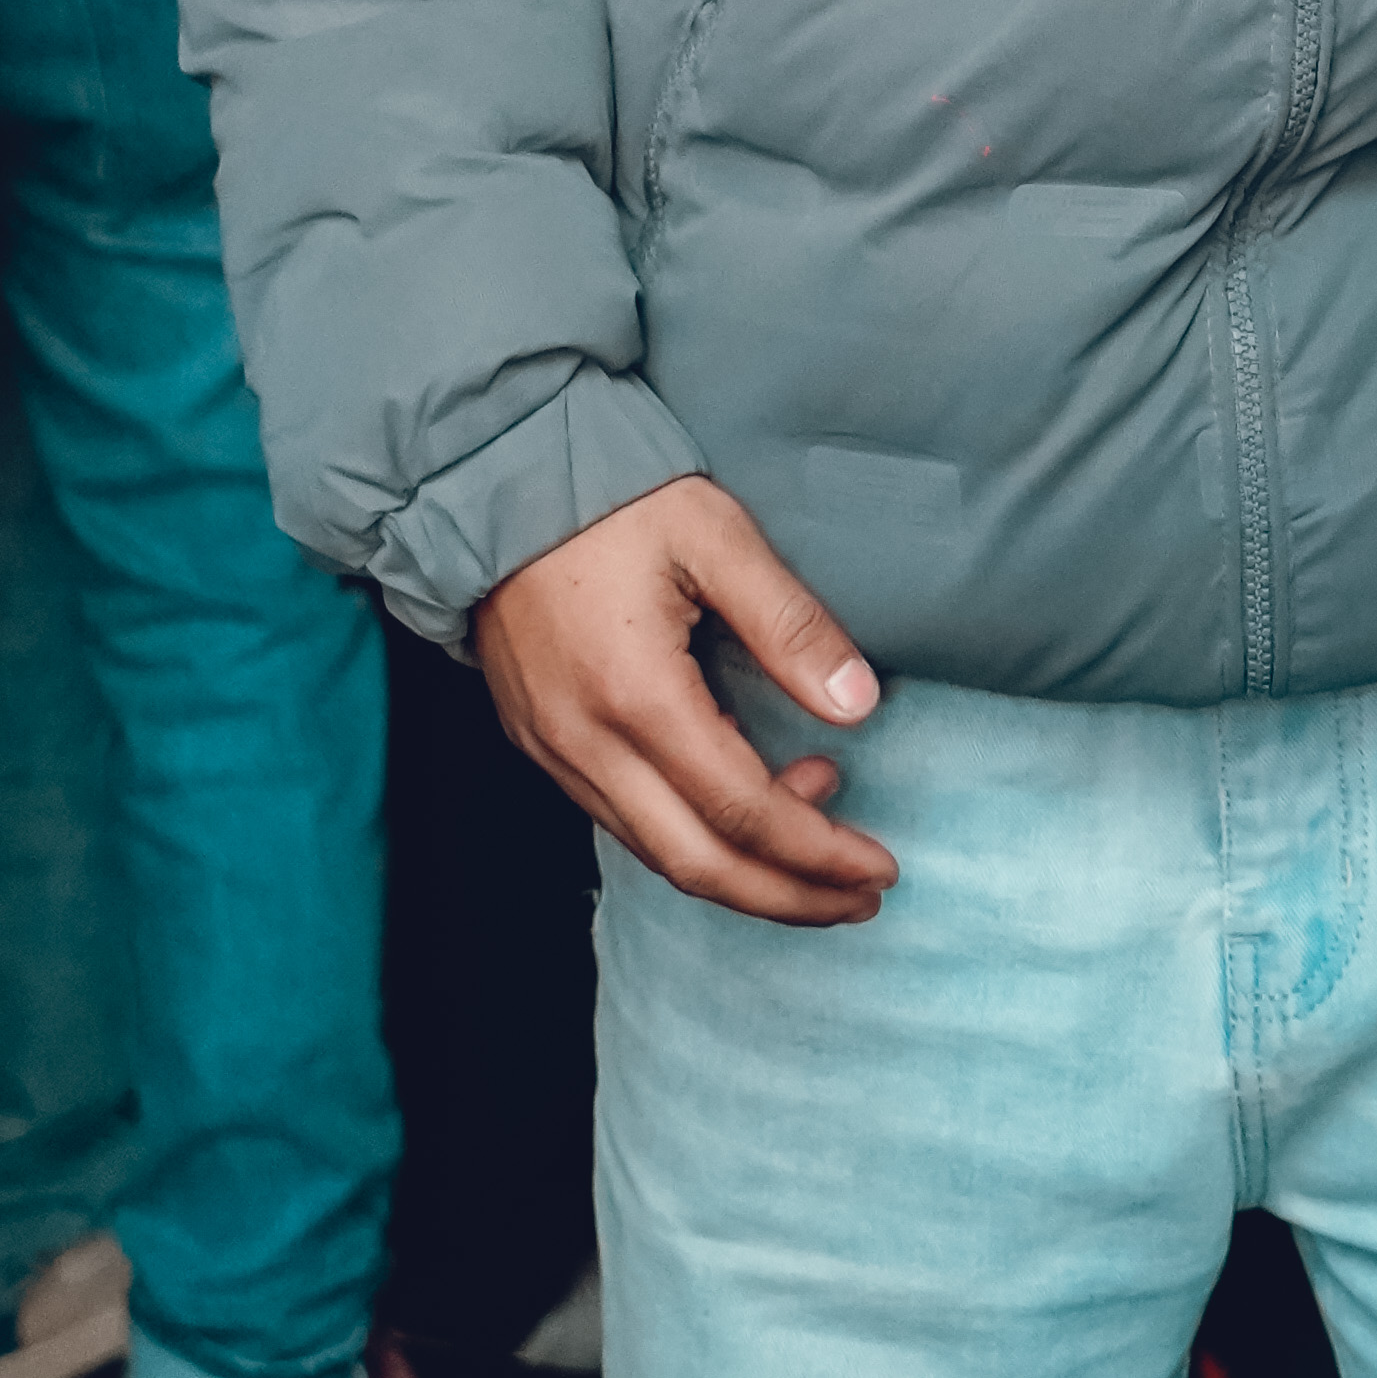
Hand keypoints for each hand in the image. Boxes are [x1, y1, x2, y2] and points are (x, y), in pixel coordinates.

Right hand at [473, 478, 896, 925]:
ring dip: (743, 870)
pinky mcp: (541, 745)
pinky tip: (742, 799)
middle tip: (861, 896)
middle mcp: (587, 745)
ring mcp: (555, 753)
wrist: (496, 480)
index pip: (743, 811)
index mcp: (637, 697)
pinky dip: (691, 835)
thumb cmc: (613, 498)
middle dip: (788, 896)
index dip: (819, 852)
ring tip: (819, 833)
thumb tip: (858, 705)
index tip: (880, 867)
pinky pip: (623, 823)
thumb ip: (789, 623)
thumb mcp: (716, 537)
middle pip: (699, 865)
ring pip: (657, 854)